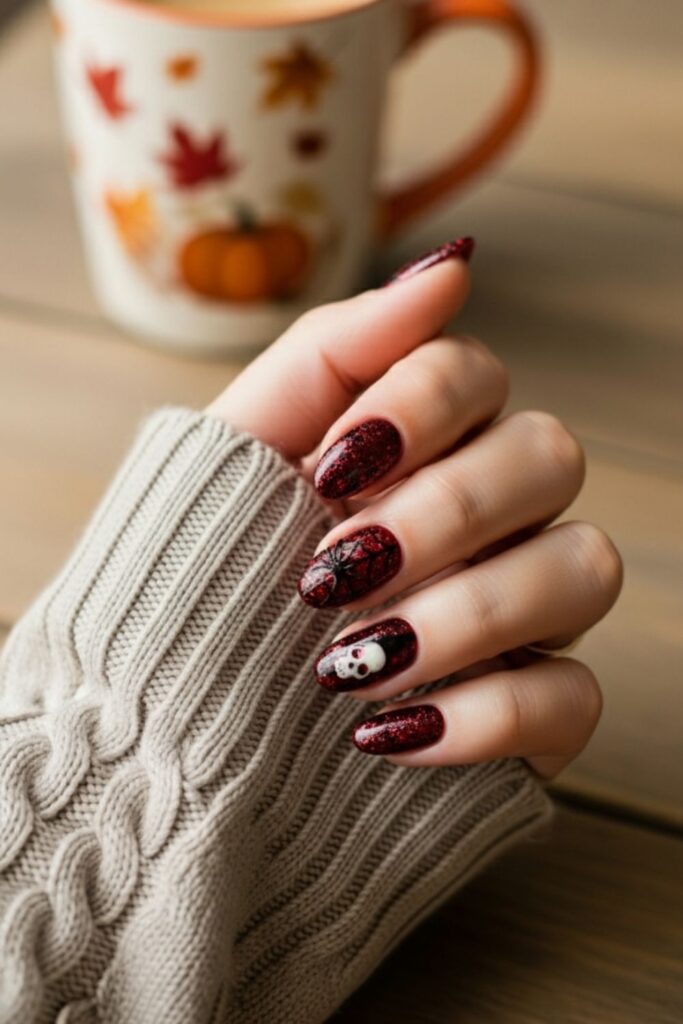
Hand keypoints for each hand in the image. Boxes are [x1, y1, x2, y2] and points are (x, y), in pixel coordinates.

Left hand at [207, 241, 621, 778]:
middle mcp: (492, 515)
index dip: (414, 409)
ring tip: (353, 665)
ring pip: (586, 570)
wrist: (183, 719)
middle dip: (442, 513)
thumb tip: (454, 265)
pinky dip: (485, 717)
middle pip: (551, 456)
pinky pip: (575, 698)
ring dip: (467, 616)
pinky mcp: (533, 711)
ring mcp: (523, 611)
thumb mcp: (243, 451)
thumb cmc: (217, 573)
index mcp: (425, 445)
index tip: (328, 471)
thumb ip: (337, 348)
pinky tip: (391, 735)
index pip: (474, 374)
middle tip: (335, 574)